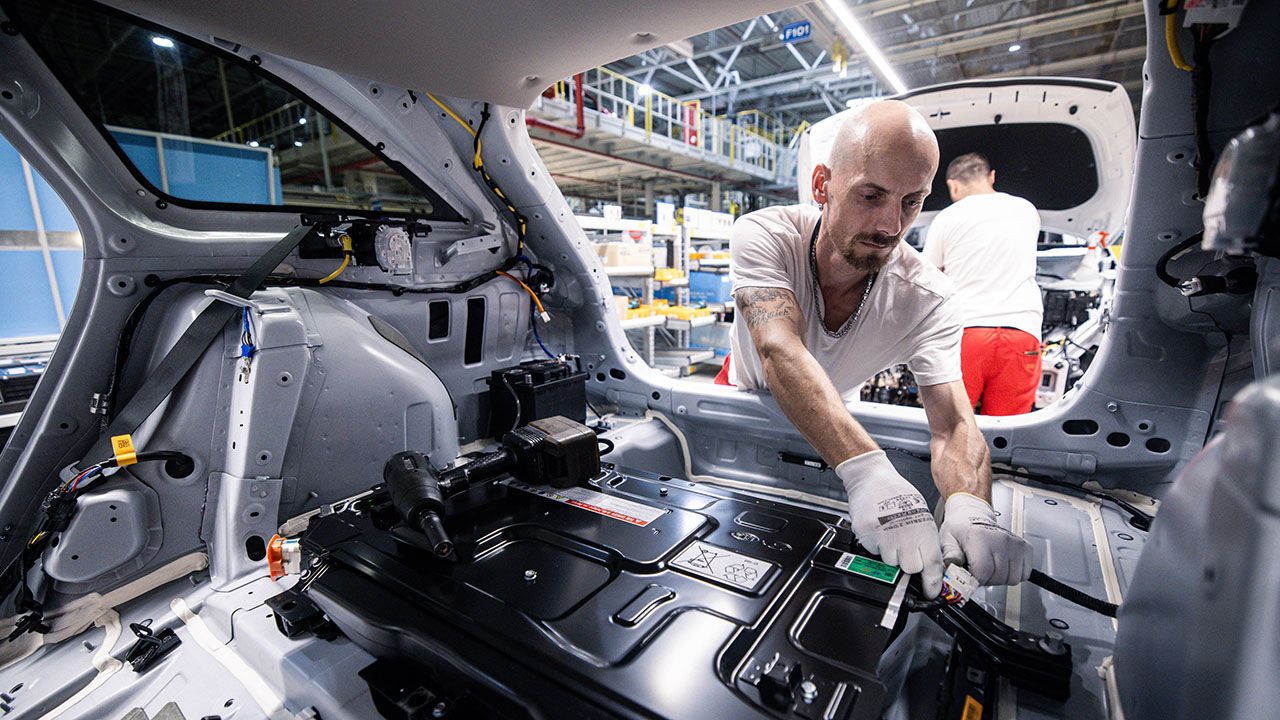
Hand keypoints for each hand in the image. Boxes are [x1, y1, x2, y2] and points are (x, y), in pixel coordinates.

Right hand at [837, 451, 943, 596]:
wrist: (871, 478)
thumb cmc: (897, 493)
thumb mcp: (921, 513)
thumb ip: (925, 540)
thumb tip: (931, 565)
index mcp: (923, 529)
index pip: (932, 565)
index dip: (932, 583)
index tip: (931, 592)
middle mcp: (904, 535)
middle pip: (909, 569)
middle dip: (908, 563)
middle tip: (906, 549)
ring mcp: (883, 537)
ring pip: (889, 562)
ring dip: (890, 553)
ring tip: (890, 534)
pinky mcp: (866, 536)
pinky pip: (873, 552)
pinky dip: (876, 546)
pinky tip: (879, 530)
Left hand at [938, 493, 1031, 585]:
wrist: (972, 515)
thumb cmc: (960, 529)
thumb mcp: (946, 540)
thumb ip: (949, 556)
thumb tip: (953, 567)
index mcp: (980, 537)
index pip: (983, 572)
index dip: (974, 579)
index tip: (969, 574)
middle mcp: (1000, 539)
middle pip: (998, 577)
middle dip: (986, 579)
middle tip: (977, 569)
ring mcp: (1015, 543)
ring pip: (1012, 579)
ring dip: (1000, 578)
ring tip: (989, 567)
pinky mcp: (1025, 547)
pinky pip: (1024, 574)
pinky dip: (1013, 574)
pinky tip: (1001, 565)